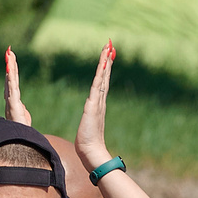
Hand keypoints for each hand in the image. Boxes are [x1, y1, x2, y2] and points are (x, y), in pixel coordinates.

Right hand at [2, 47, 33, 126]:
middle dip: (10, 63)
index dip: (12, 70)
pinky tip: (10, 70)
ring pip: (11, 80)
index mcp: (14, 97)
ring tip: (9, 55)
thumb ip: (22, 109)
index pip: (13, 80)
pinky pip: (12, 88)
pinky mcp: (13, 104)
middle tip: (9, 50)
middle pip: (11, 77)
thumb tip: (21, 107)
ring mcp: (12, 99)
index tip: (11, 59)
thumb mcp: (23, 115)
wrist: (20, 137)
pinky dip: (10, 78)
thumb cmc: (21, 128)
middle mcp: (11, 96)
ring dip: (10, 67)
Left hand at [76, 41, 114, 166]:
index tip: (107, 57)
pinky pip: (97, 85)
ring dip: (105, 62)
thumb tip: (90, 126)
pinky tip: (103, 64)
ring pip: (102, 78)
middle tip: (110, 45)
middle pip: (105, 76)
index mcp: (98, 105)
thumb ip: (89, 123)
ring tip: (108, 48)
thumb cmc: (88, 144)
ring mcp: (98, 102)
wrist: (91, 152)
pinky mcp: (93, 105)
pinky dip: (101, 74)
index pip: (102, 83)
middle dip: (107, 60)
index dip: (105, 69)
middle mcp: (100, 101)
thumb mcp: (87, 128)